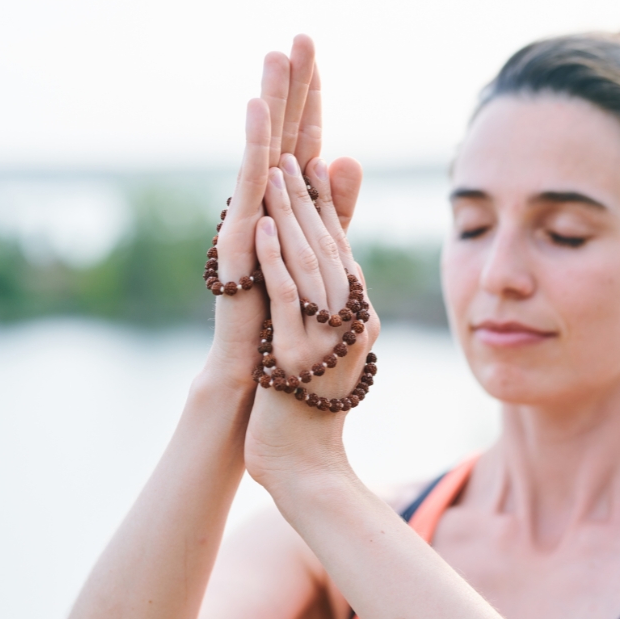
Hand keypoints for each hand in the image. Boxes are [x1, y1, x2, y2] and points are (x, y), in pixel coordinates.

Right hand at [205, 35, 362, 387]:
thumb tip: (347, 155)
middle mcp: (265, 200)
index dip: (311, 98)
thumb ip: (335, 204)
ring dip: (272, 102)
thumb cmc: (289, 305)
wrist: (262, 360)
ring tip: (276, 56)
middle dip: (292, 85)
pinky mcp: (240, 236)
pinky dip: (255, 146)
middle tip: (298, 37)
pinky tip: (258, 111)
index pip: (303, 139)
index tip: (315, 53)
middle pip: (283, 133)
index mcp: (288, 201)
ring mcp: (248, 215)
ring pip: (265, 149)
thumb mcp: (324, 245)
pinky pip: (250, 185)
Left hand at [242, 153, 379, 490]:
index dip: (326, 205)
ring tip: (275, 173)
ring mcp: (325, 341)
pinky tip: (261, 226)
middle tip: (292, 153)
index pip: (340, 250)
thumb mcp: (324, 348)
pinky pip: (286, 300)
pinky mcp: (295, 358)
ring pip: (309, 266)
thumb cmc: (309, 407)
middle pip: (328, 249)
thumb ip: (326, 304)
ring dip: (291, 216)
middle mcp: (350, 324)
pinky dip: (275, 261)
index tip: (312, 162)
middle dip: (308, 198)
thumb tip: (333, 268)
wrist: (304, 465)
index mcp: (358, 318)